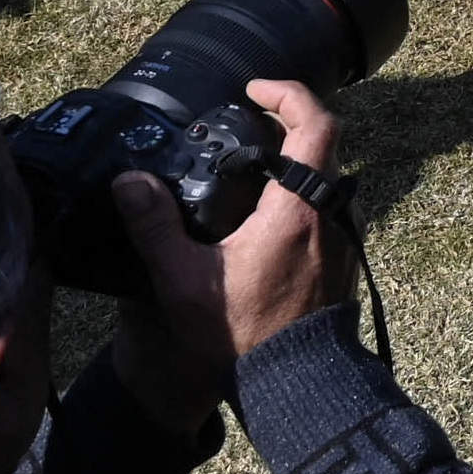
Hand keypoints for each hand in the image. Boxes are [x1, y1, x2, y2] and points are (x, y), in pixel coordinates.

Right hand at [106, 78, 357, 424]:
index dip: (287, 94)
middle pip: (322, 144)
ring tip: (247, 163)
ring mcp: (344, 237)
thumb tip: (128, 181)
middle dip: (285, 123)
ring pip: (326, 177)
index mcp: (301, 207)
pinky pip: (326, 207)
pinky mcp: (343, 260)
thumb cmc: (244, 335)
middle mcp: (333, 214)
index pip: (316, 123)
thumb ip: (154, 227)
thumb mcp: (185, 282)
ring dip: (293, 161)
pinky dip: (299, 193)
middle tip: (244, 120)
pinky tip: (262, 213)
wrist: (297, 384)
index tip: (254, 89)